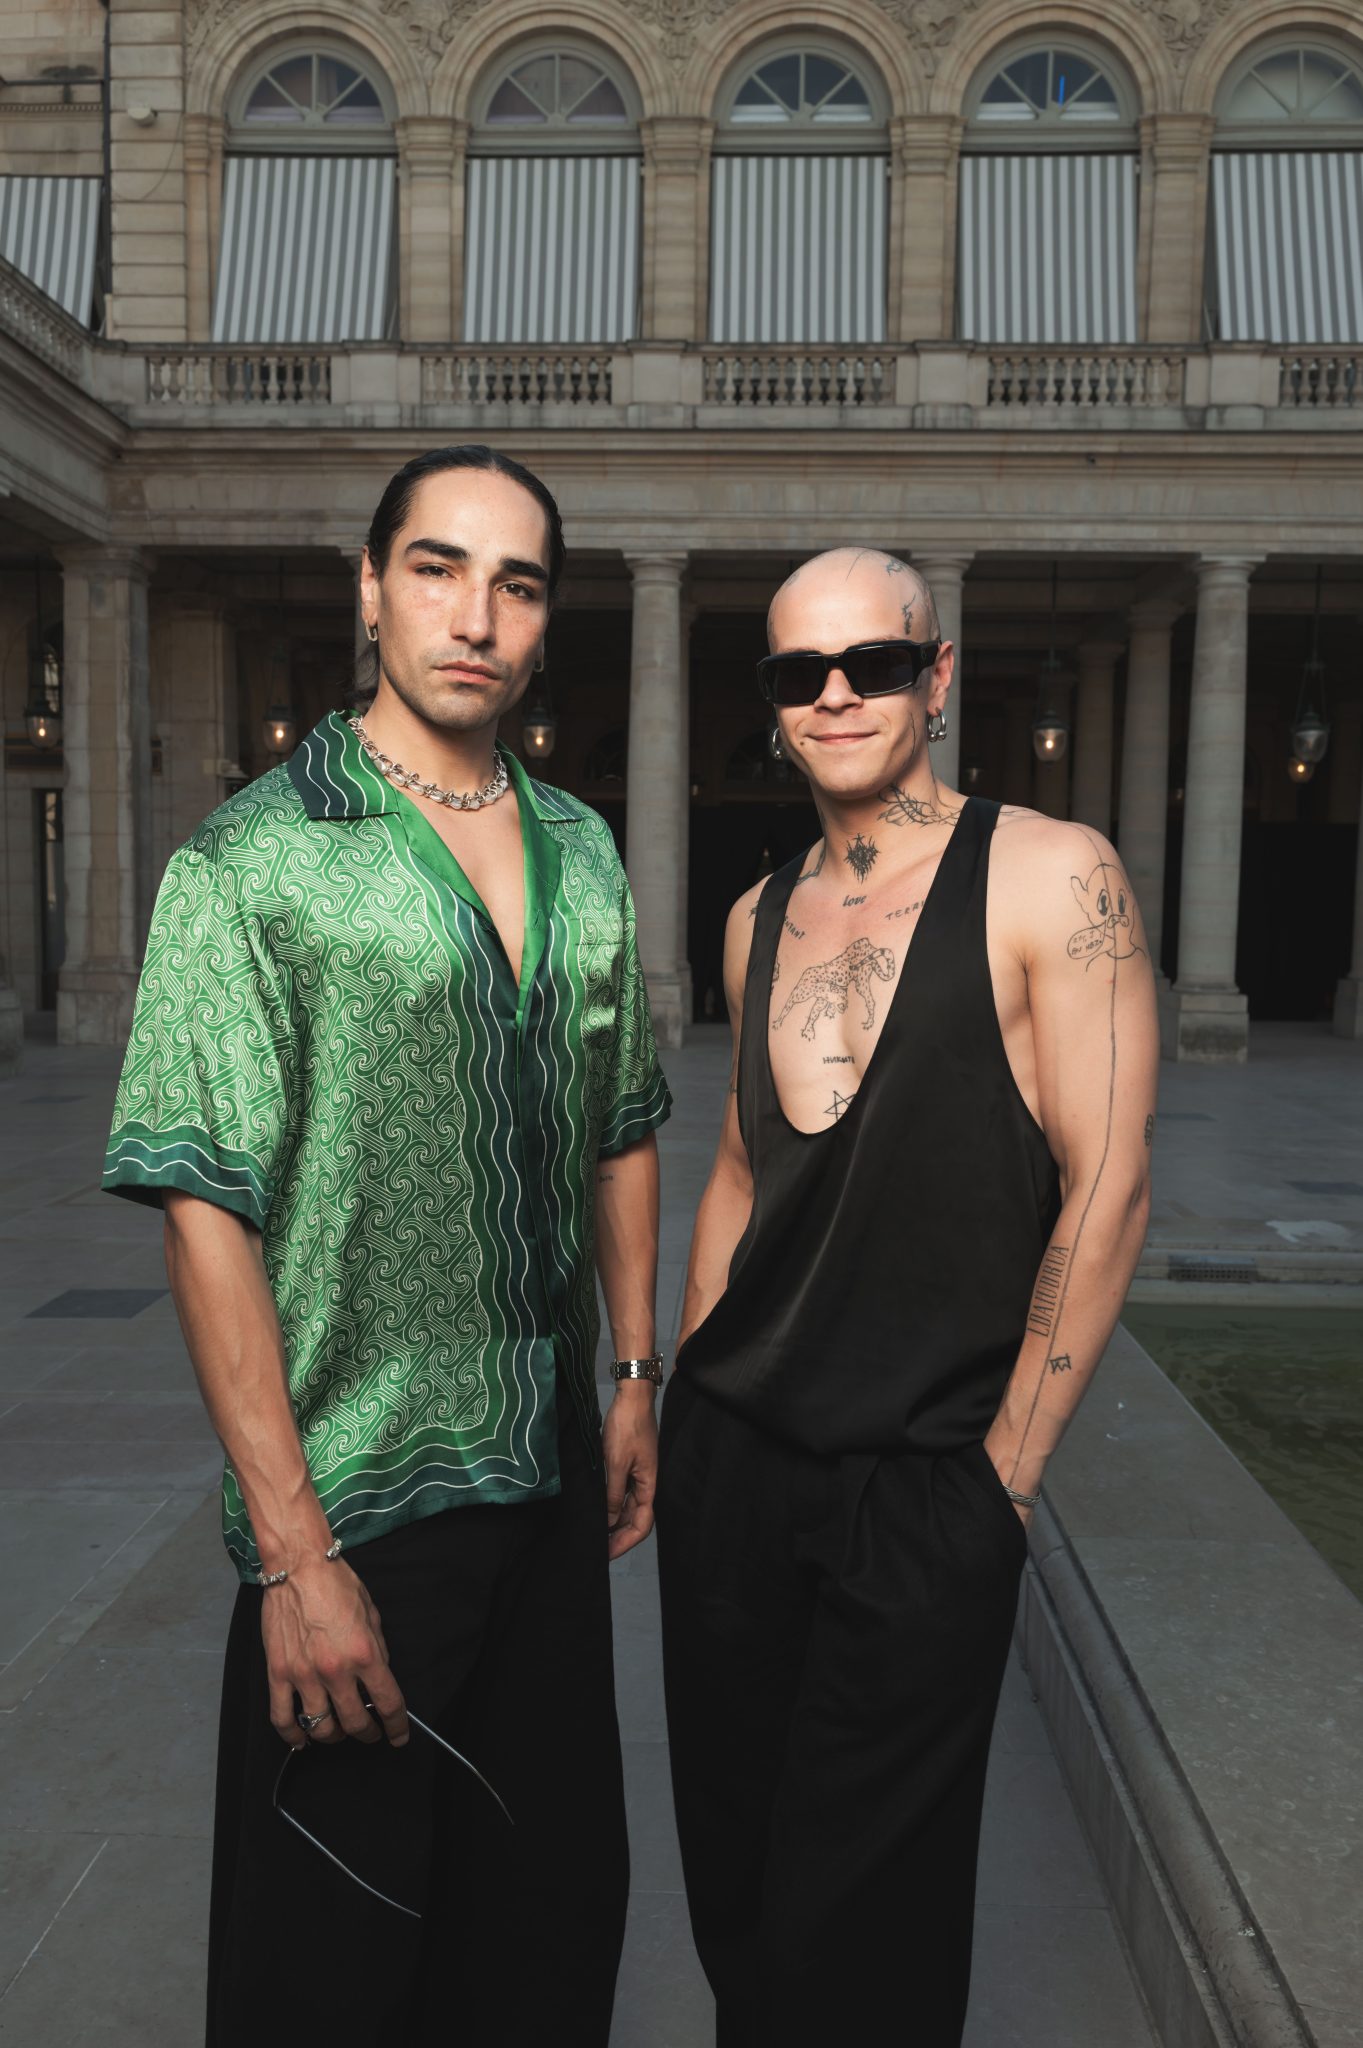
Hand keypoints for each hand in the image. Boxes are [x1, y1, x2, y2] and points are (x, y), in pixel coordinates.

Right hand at [261, 1557, 409, 1751]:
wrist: (298, 1567)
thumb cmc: (337, 1584)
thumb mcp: (372, 1614)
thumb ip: (377, 1650)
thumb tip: (377, 1678)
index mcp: (364, 1654)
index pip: (388, 1703)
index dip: (397, 1726)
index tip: (398, 1736)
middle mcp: (335, 1670)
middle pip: (355, 1722)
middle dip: (367, 1734)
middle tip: (370, 1733)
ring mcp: (304, 1675)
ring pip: (321, 1727)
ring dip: (334, 1736)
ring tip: (338, 1732)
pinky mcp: (278, 1673)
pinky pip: (282, 1718)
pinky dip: (292, 1736)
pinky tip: (302, 1740)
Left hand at [603, 1383, 657, 1560]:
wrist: (632, 1397)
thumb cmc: (627, 1426)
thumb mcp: (616, 1463)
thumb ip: (614, 1494)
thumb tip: (610, 1521)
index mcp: (648, 1484)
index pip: (643, 1524)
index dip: (626, 1542)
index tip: (607, 1553)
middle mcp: (646, 1482)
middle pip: (636, 1519)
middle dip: (618, 1537)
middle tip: (598, 1549)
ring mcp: (638, 1473)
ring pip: (629, 1507)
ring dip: (614, 1522)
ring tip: (595, 1532)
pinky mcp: (629, 1464)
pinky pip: (623, 1492)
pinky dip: (612, 1504)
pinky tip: (598, 1507)